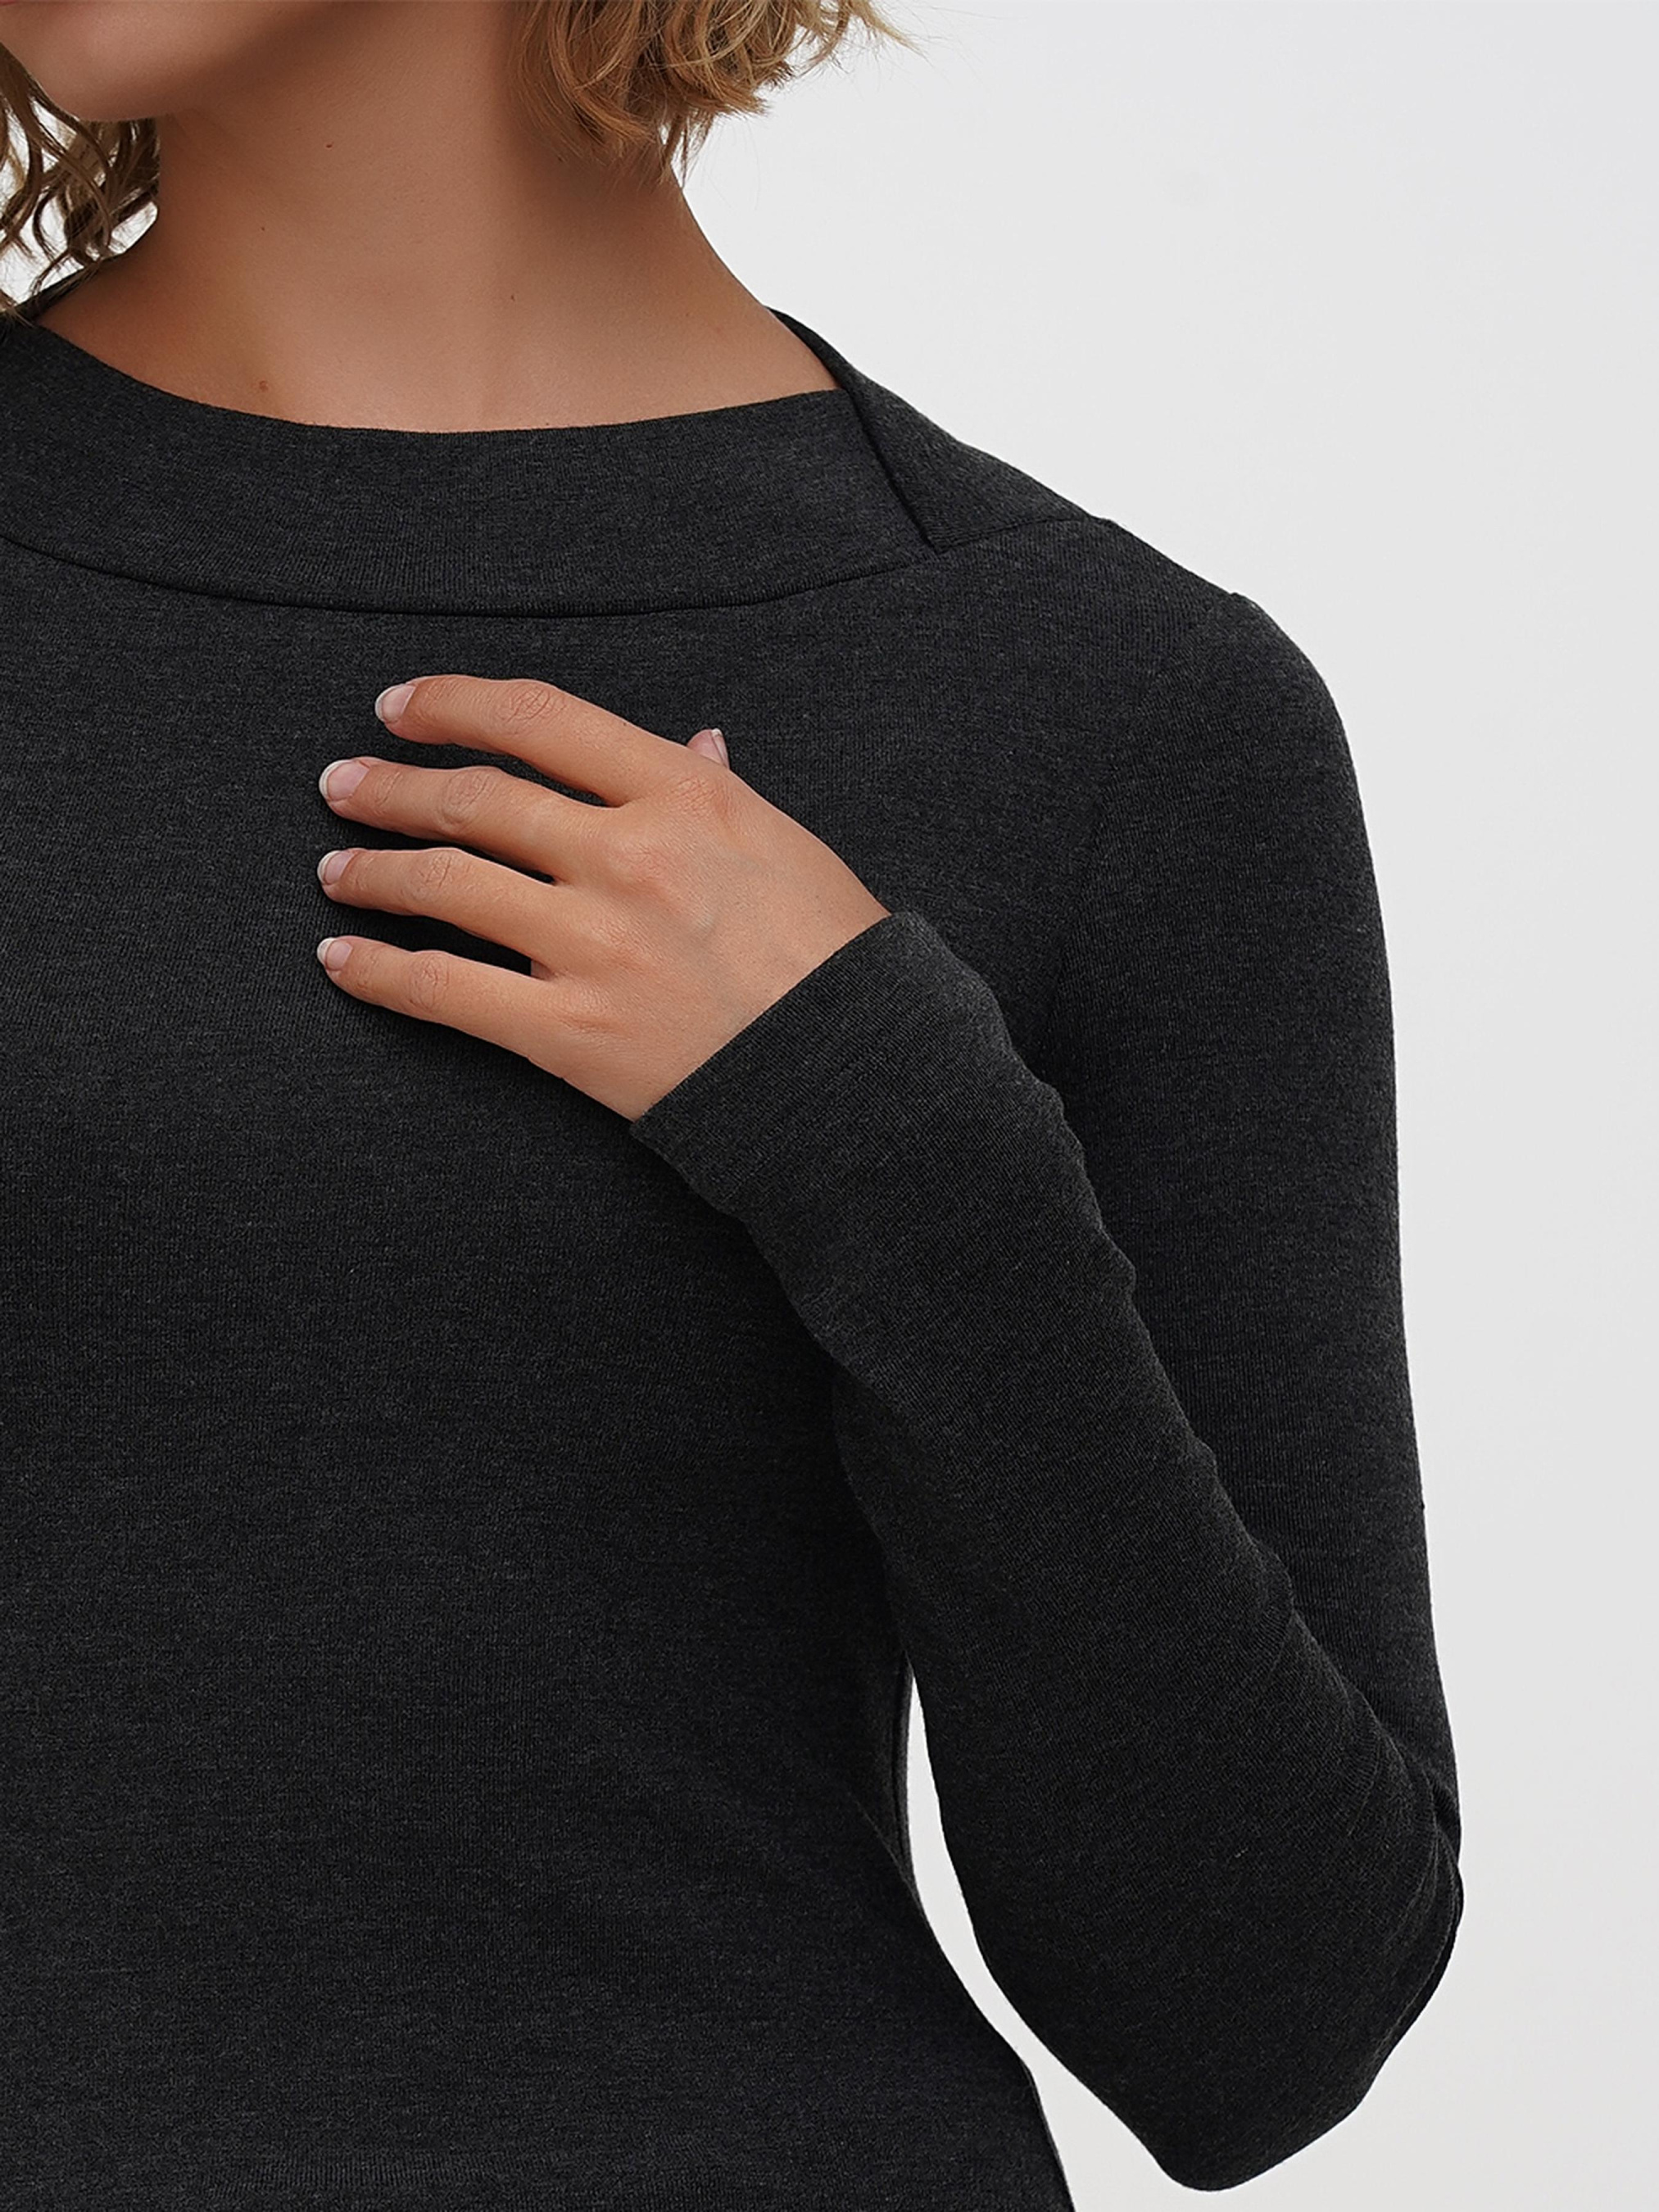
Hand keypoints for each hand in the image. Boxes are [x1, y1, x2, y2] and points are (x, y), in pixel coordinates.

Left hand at [312, 674, 891, 1120]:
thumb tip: (693, 743)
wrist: (857, 1079)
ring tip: (335, 870)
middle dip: (390, 787)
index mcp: (683, 795)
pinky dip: (379, 971)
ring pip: (445, 886)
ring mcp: (592, 944)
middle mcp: (627, 856)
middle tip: (342, 785)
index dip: (453, 704)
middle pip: (474, 799)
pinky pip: (444, 989)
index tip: (401, 707)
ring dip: (373, 872)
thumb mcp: (789, 848)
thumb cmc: (835, 959)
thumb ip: (722, 792)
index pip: (539, 720)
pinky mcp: (568, 1030)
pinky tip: (340, 961)